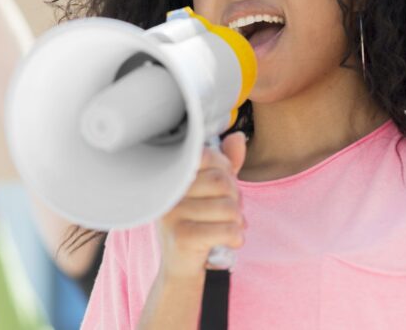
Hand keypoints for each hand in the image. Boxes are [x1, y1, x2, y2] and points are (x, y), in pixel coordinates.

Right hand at [156, 132, 246, 279]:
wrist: (180, 267)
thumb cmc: (196, 224)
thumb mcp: (211, 192)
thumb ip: (225, 165)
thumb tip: (237, 138)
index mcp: (173, 175)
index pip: (209, 156)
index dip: (226, 170)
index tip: (224, 187)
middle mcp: (168, 191)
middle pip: (222, 181)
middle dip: (235, 199)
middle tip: (230, 212)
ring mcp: (172, 213)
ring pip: (228, 207)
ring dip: (237, 222)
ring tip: (227, 227)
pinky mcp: (181, 236)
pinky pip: (227, 230)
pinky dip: (236, 238)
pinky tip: (228, 241)